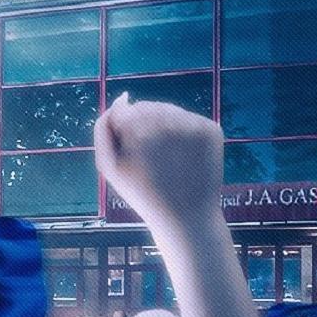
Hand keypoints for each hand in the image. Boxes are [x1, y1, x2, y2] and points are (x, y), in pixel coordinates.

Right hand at [94, 94, 223, 225]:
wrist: (187, 218)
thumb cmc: (143, 194)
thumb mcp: (109, 166)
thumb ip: (104, 128)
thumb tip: (123, 99)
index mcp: (139, 128)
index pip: (126, 112)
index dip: (126, 134)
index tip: (133, 156)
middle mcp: (168, 120)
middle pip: (150, 107)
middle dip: (146, 127)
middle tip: (152, 161)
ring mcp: (194, 124)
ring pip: (171, 111)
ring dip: (166, 128)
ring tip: (168, 160)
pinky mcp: (212, 129)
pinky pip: (191, 120)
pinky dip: (186, 134)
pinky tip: (185, 159)